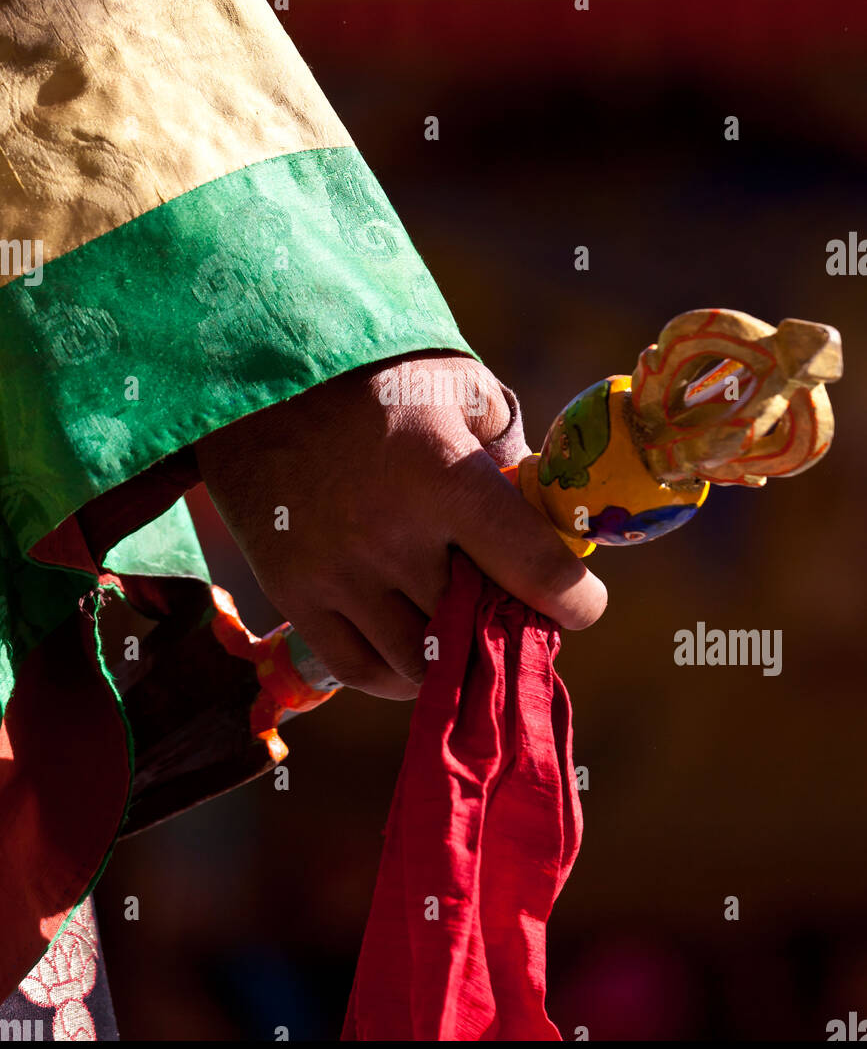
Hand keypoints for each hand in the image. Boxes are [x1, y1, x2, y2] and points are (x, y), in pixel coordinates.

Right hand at [195, 354, 606, 699]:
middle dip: (507, 624)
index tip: (581, 602)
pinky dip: (396, 677)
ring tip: (460, 625)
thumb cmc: (372, 373)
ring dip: (452, 653)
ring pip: (420, 663)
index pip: (536, 571)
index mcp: (445, 478)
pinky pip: (358, 669)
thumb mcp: (457, 385)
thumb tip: (543, 511)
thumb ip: (507, 447)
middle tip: (513, 609)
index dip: (575, 600)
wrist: (257, 372)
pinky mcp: (294, 593)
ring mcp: (338, 573)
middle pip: (476, 626)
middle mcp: (392, 537)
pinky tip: (414, 653)